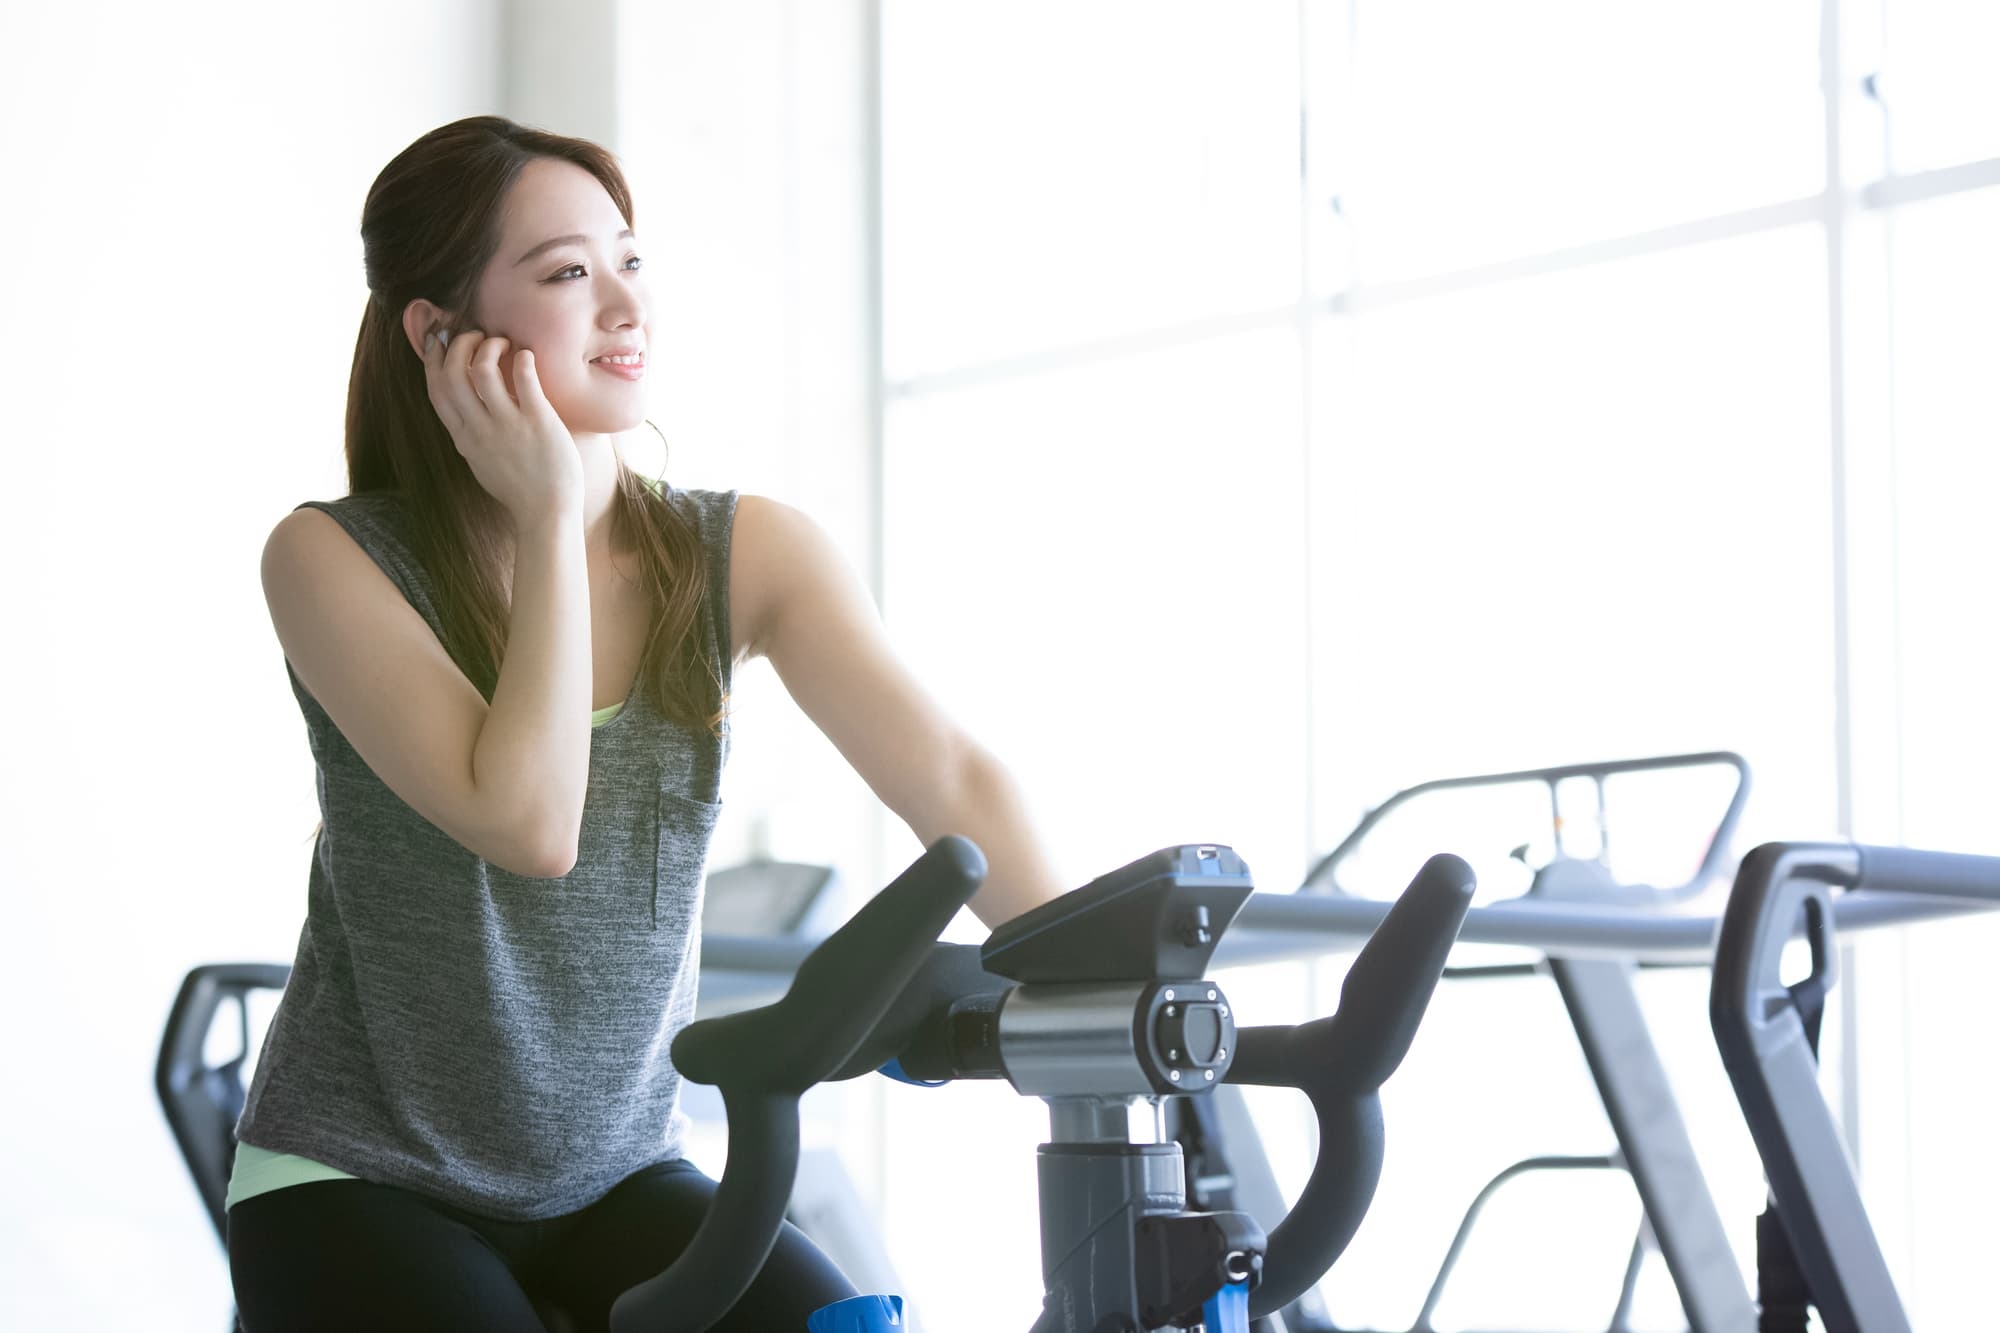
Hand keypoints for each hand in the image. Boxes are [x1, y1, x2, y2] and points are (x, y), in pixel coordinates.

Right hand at [420, 327, 583, 529]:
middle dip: (460, 344)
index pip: (435, 390)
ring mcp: (507, 425)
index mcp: (463, 438)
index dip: (432, 359)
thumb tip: (467, 410)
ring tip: (504, 343)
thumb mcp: (480, 462)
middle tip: (478, 336)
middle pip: (451, 373)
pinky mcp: (537, 421)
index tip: (440, 340)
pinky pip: (523, 376)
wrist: (547, 513)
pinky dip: (523, 357)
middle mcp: (479, 429)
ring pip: (482, 368)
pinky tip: (528, 356)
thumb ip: (470, 434)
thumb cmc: (519, 488)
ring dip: (490, 345)